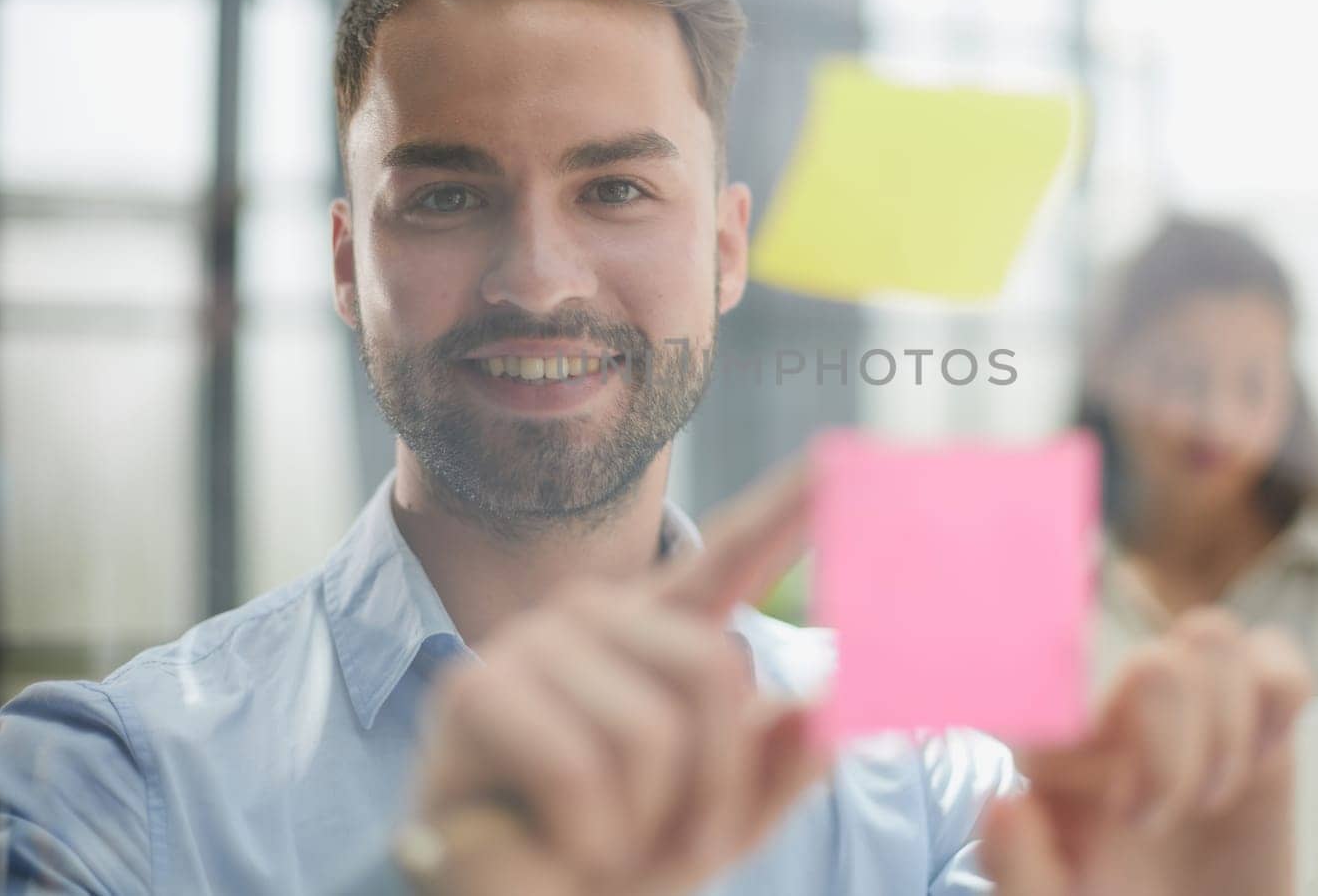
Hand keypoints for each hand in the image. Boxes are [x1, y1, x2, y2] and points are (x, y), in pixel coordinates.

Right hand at [403, 460, 822, 895]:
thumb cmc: (611, 857)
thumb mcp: (713, 822)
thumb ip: (774, 770)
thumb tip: (825, 708)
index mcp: (658, 634)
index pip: (729, 556)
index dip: (787, 510)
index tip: (841, 460)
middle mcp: (596, 616)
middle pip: (717, 670)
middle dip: (714, 787)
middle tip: (673, 843)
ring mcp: (533, 644)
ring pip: (655, 728)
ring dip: (647, 822)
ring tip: (603, 843)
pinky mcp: (476, 689)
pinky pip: (583, 765)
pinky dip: (588, 834)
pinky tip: (557, 844)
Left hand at [984, 610, 1312, 895]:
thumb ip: (1021, 871)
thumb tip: (1008, 805)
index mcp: (1056, 746)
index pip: (1067, 680)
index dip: (1116, 746)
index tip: (1129, 820)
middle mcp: (1116, 710)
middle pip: (1154, 662)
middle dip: (1176, 753)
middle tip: (1161, 825)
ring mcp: (1187, 703)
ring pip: (1210, 636)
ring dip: (1228, 725)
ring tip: (1214, 800)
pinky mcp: (1254, 712)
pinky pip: (1274, 653)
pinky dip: (1279, 697)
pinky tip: (1264, 759)